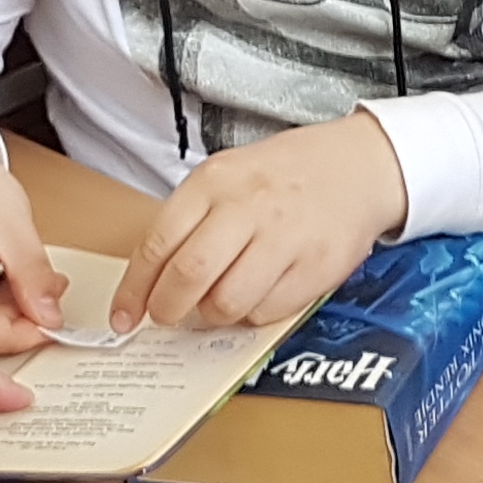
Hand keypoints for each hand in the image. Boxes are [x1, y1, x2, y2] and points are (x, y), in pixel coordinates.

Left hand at [114, 113, 409, 332]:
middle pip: (188, 276)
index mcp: (214, 182)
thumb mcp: (227, 176)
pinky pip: (267, 312)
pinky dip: (252, 314)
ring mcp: (284, 239)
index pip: (157, 243)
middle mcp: (247, 208)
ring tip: (217, 302)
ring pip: (226, 303)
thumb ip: (191, 222)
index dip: (134, 289)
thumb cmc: (285, 175)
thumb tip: (151, 281)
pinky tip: (257, 294)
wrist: (359, 165)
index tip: (123, 316)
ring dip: (212, 315)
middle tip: (166, 316)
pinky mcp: (315, 268)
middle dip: (167, 309)